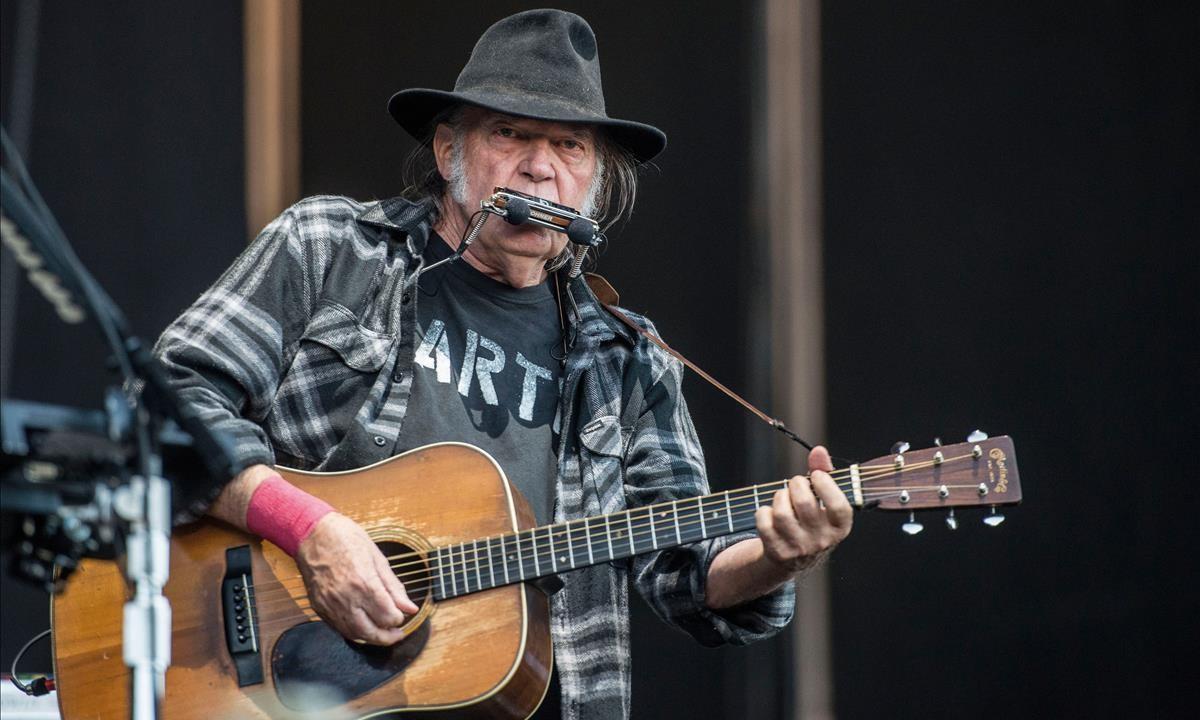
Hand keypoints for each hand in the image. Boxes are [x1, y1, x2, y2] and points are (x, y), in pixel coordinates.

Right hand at [294, 513, 418, 644]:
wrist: (313, 534)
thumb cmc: (346, 539)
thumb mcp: (377, 558)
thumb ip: (394, 587)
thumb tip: (410, 607)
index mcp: (364, 584)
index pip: (387, 616)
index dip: (399, 618)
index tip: (402, 612)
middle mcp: (346, 599)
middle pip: (371, 632)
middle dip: (388, 637)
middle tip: (397, 633)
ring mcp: (330, 605)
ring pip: (354, 634)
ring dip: (371, 637)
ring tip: (382, 631)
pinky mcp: (318, 607)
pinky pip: (339, 628)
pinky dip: (354, 631)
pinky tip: (363, 624)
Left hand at [755, 445, 852, 572]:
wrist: (795, 558)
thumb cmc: (812, 519)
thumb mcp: (824, 500)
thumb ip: (824, 473)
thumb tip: (819, 450)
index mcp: (840, 527)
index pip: (838, 506)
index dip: (825, 485)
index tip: (816, 475)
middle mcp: (822, 541)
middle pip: (804, 503)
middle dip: (796, 484)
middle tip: (795, 484)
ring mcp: (799, 548)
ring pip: (782, 513)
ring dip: (779, 497)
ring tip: (783, 498)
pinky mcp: (778, 552)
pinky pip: (764, 523)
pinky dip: (763, 512)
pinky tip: (770, 514)